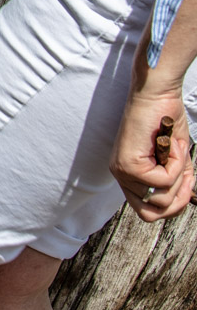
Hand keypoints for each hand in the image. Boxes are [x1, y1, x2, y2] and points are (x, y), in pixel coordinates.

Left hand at [110, 90, 193, 220]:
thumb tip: (184, 200)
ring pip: (160, 198)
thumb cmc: (165, 121)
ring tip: (176, 152)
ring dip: (179, 177)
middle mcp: (121, 176)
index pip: (147, 212)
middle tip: (186, 174)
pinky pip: (163, 181)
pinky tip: (171, 144)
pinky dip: (177, 164)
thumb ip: (177, 181)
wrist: (157, 94)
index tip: (188, 184)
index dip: (174, 204)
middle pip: (152, 214)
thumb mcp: (176, 158)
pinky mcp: (129, 164)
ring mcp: (122, 172)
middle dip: (178, 199)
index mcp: (129, 177)